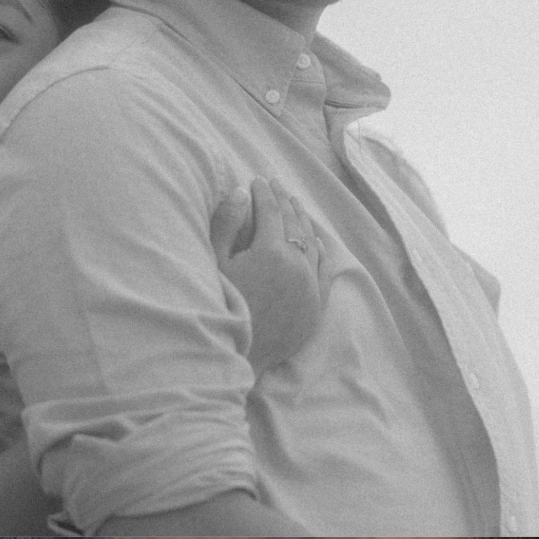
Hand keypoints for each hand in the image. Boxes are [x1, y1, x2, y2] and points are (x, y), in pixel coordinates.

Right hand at [212, 176, 326, 375]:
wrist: (236, 358)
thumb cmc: (218, 308)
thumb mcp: (215, 265)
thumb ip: (226, 225)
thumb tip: (240, 192)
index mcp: (272, 252)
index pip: (270, 212)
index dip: (263, 193)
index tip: (255, 180)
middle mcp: (299, 266)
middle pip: (294, 224)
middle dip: (284, 201)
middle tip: (276, 185)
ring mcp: (311, 287)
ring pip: (313, 244)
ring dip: (303, 222)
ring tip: (294, 206)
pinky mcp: (316, 306)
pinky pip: (324, 270)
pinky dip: (320, 251)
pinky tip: (317, 241)